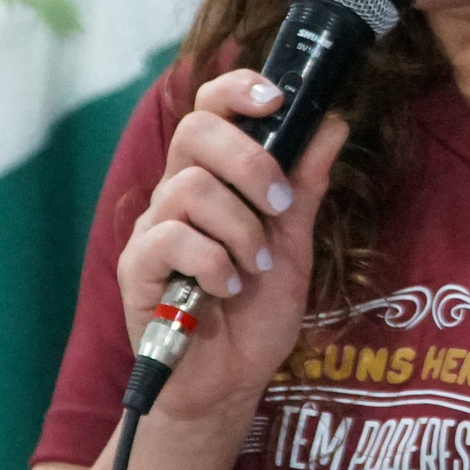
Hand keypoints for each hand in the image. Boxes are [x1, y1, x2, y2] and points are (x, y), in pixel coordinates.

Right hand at [114, 68, 350, 421]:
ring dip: (240, 229)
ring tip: (256, 268)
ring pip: (191, 187)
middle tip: (279, 206)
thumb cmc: (257, 310)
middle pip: (196, 131)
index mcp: (216, 177)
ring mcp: (155, 228)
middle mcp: (179, 192)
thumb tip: (333, 121)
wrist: (229, 380)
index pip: (211, 108)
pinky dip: (212, 261)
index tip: (276, 98)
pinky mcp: (136, 267)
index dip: (237, 89)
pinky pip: (169, 238)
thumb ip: (306, 184)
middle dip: (250, 162)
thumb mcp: (295, 243)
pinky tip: (227, 288)